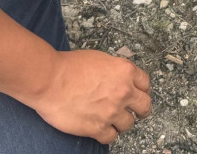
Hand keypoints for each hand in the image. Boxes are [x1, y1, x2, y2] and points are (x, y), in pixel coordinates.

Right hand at [28, 49, 151, 143]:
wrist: (50, 80)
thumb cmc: (68, 66)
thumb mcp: (100, 59)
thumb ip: (115, 71)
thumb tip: (119, 79)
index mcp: (125, 71)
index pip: (145, 83)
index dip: (142, 90)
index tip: (140, 94)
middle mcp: (123, 92)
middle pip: (144, 106)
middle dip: (141, 109)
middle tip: (136, 112)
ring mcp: (112, 111)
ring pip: (129, 124)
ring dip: (121, 122)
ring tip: (111, 119)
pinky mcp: (98, 128)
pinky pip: (111, 137)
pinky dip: (107, 134)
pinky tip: (101, 129)